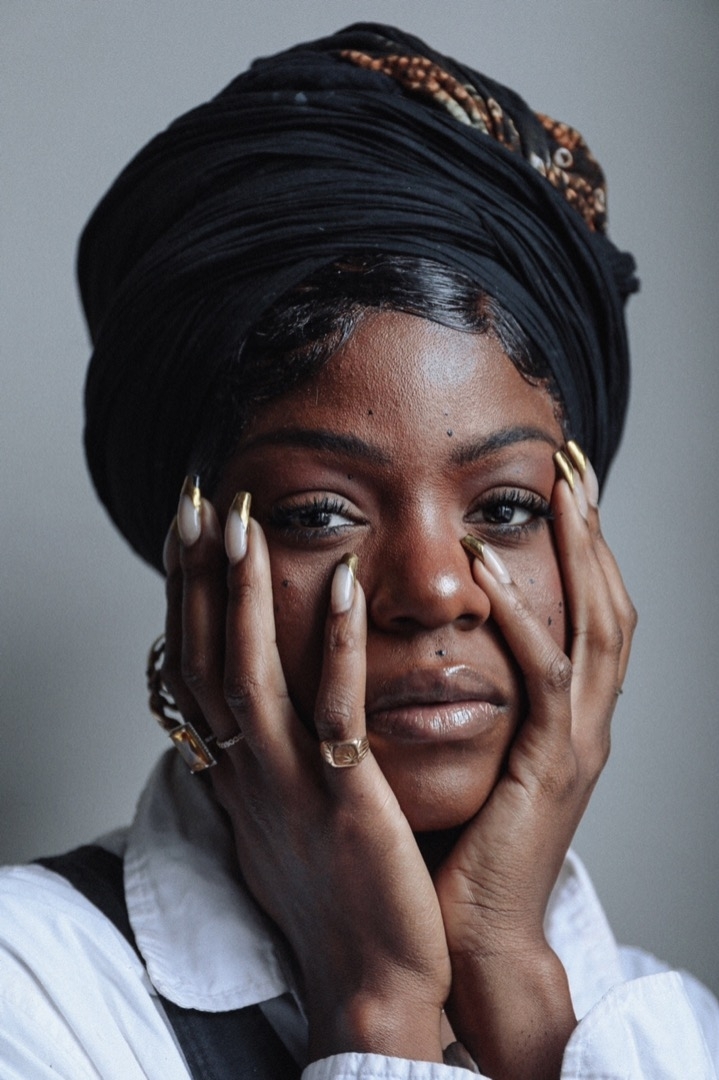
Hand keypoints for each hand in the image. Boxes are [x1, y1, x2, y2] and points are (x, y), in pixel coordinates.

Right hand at [162, 484, 450, 1062]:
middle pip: (205, 659)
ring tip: (247, 525)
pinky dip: (336, 648)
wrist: (372, 981)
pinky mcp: (345, 805)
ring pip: (250, 678)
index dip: (187, 596)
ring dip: (245, 597)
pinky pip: (334, 716)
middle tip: (197, 503)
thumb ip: (260, 756)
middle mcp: (248, 773)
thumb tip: (241, 713)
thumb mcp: (280, 816)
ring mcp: (292, 789)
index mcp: (236, 772)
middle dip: (197, 579)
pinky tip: (347, 588)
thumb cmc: (333, 896)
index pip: (194, 667)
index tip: (189, 531)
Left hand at [435, 450, 636, 1078]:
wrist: (471, 933)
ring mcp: (578, 744)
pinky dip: (526, 621)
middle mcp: (585, 721)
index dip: (582, 543)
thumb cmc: (460, 841)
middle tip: (573, 463)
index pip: (586, 609)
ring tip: (559, 490)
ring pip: (598, 629)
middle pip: (610, 602)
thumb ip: (467, 689)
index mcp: (566, 715)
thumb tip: (429, 629)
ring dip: (581, 555)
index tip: (559, 482)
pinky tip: (489, 573)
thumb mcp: (471, 748)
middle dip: (595, 531)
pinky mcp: (553, 769)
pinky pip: (550, 679)